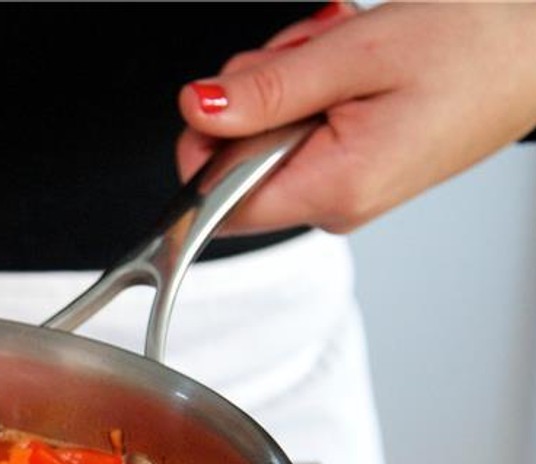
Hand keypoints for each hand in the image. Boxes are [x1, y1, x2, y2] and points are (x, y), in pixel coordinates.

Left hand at [176, 1, 535, 233]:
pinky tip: (348, 67)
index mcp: (333, 189)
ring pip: (267, 142)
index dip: (205, 147)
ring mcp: (343, 192)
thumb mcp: (357, 53)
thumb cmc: (475, 48)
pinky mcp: (352, 171)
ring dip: (285, 85)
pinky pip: (299, 135)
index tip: (233, 95)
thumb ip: (268, 90)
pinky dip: (310, 92)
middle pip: (238, 166)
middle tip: (306, 54)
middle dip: (253, 98)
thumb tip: (196, 110)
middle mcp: (334, 206)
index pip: (216, 204)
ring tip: (338, 53)